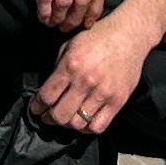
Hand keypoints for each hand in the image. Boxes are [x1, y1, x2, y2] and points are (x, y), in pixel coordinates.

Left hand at [32, 15, 151, 135]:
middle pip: (60, 115)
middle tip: (47, 117)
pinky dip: (87, 128)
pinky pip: (98, 126)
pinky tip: (84, 121)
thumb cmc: (98, 37)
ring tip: (66, 118)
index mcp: (71, 65)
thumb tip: (48, 89)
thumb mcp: (70, 45)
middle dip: (49, 119)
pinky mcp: (117, 101)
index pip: (47, 96)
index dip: (37, 106)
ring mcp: (103, 93)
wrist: (129, 36)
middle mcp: (85, 81)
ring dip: (68, 124)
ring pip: (77, 123)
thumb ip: (58, 67)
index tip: (36, 108)